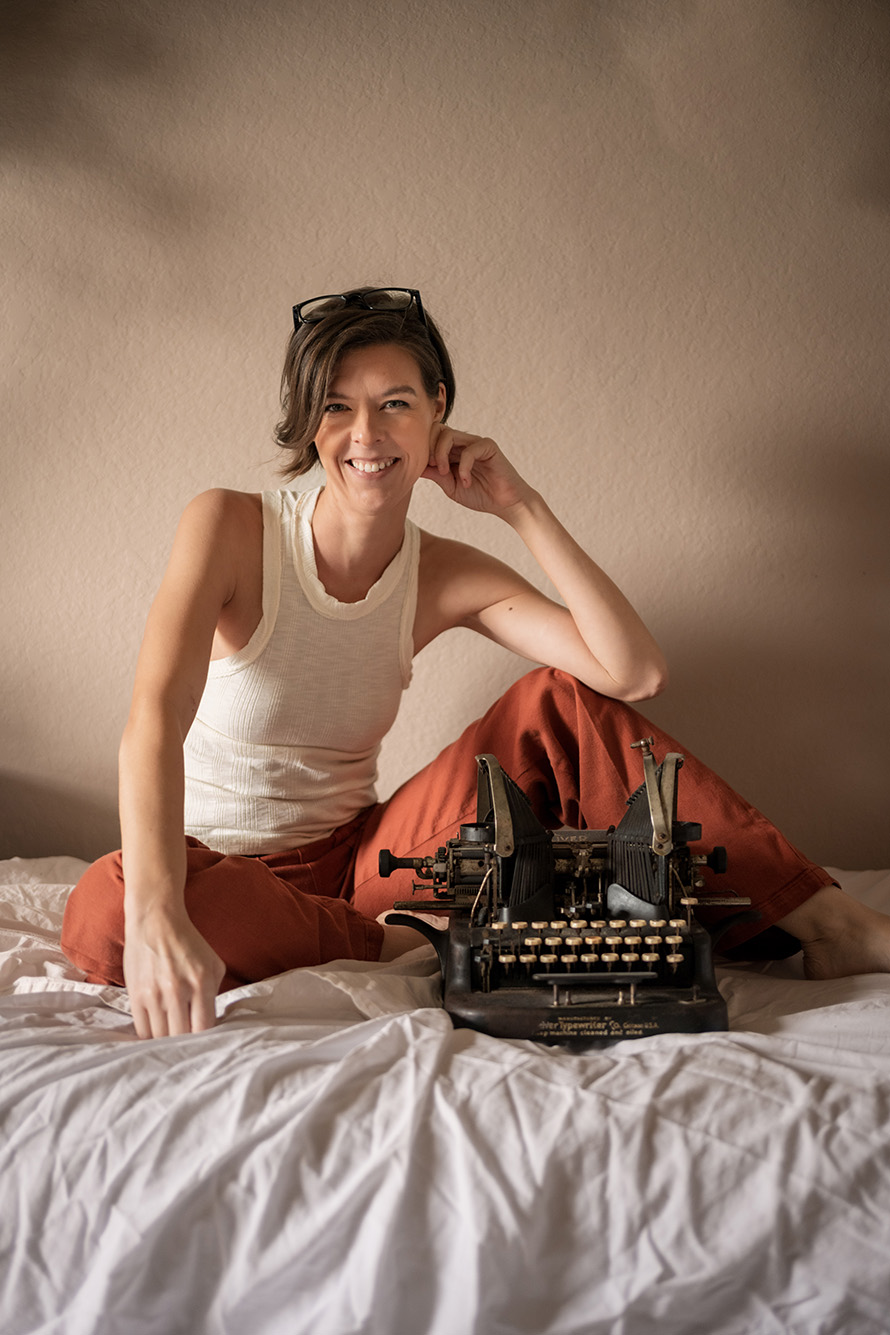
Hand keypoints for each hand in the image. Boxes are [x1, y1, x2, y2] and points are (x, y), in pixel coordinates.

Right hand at [123, 906, 225, 1038]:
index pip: (205, 1028)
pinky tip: (157, 1031)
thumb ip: (215, 993)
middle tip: (187, 1040)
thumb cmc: (188, 943)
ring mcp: (154, 994)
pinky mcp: (135, 995)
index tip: (205, 1040)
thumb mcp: (213, 964)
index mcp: (201, 982)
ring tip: (172, 1036)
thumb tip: (210, 1023)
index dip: (205, 1039)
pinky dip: (151, 1035)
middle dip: (186, 1041)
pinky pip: (143, 1030)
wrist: (155, 921)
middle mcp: (177, 990)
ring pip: (161, 1036)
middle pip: (182, 1036)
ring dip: (167, 1039)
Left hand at [423, 425, 535, 517]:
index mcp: (452, 450)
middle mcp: (463, 442)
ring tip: (444, 473)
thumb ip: (434, 474)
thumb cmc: (480, 495)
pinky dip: (463, 468)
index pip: (430, 436)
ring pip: (448, 435)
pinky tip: (466, 482)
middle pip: (436, 429)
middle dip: (428, 447)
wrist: (506, 504)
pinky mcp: (489, 447)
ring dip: (441, 454)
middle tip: (431, 467)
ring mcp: (475, 443)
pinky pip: (469, 450)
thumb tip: (413, 466)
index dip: (422, 449)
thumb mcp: (450, 486)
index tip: (423, 468)